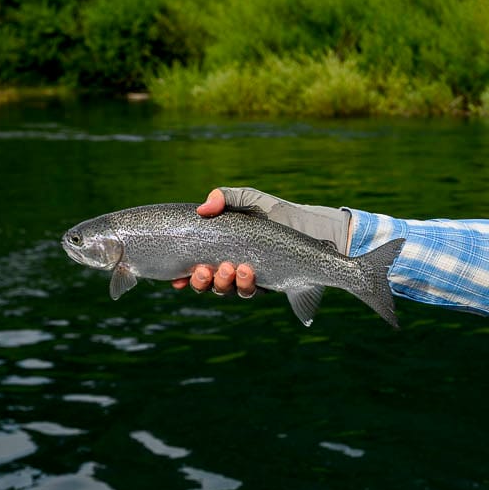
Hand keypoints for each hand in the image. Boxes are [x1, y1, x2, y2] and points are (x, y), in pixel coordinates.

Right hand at [171, 187, 351, 297]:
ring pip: (226, 290)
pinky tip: (247, 271)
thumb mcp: (251, 200)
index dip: (182, 275)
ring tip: (231, 267)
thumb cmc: (278, 213)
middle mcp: (231, 265)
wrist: (313, 229)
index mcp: (221, 248)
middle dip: (201, 280)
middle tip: (204, 270)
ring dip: (222, 282)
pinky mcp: (267, 286)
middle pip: (206, 282)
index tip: (175, 277)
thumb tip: (202, 207)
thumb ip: (225, 198)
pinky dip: (244, 284)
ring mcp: (249, 277)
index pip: (194, 265)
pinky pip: (249, 291)